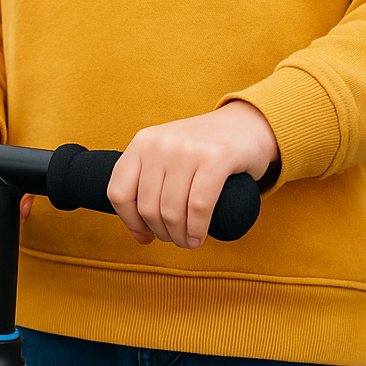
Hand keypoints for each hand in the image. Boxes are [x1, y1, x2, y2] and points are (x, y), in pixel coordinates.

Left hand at [107, 101, 277, 247]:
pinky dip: (197, 230)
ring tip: (188, 241)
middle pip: (147, 207)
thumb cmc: (204, 152)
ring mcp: (188, 149)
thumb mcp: (166, 158)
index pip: (118, 192)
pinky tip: (199, 238)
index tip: (146, 235)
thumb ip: (149, 188)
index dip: (130, 222)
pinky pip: (199, 206)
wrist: (247, 124)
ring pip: (171, 211)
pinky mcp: (217, 158)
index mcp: (142, 143)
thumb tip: (140, 236)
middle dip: (161, 233)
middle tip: (176, 239)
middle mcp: (160, 143)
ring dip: (180, 237)